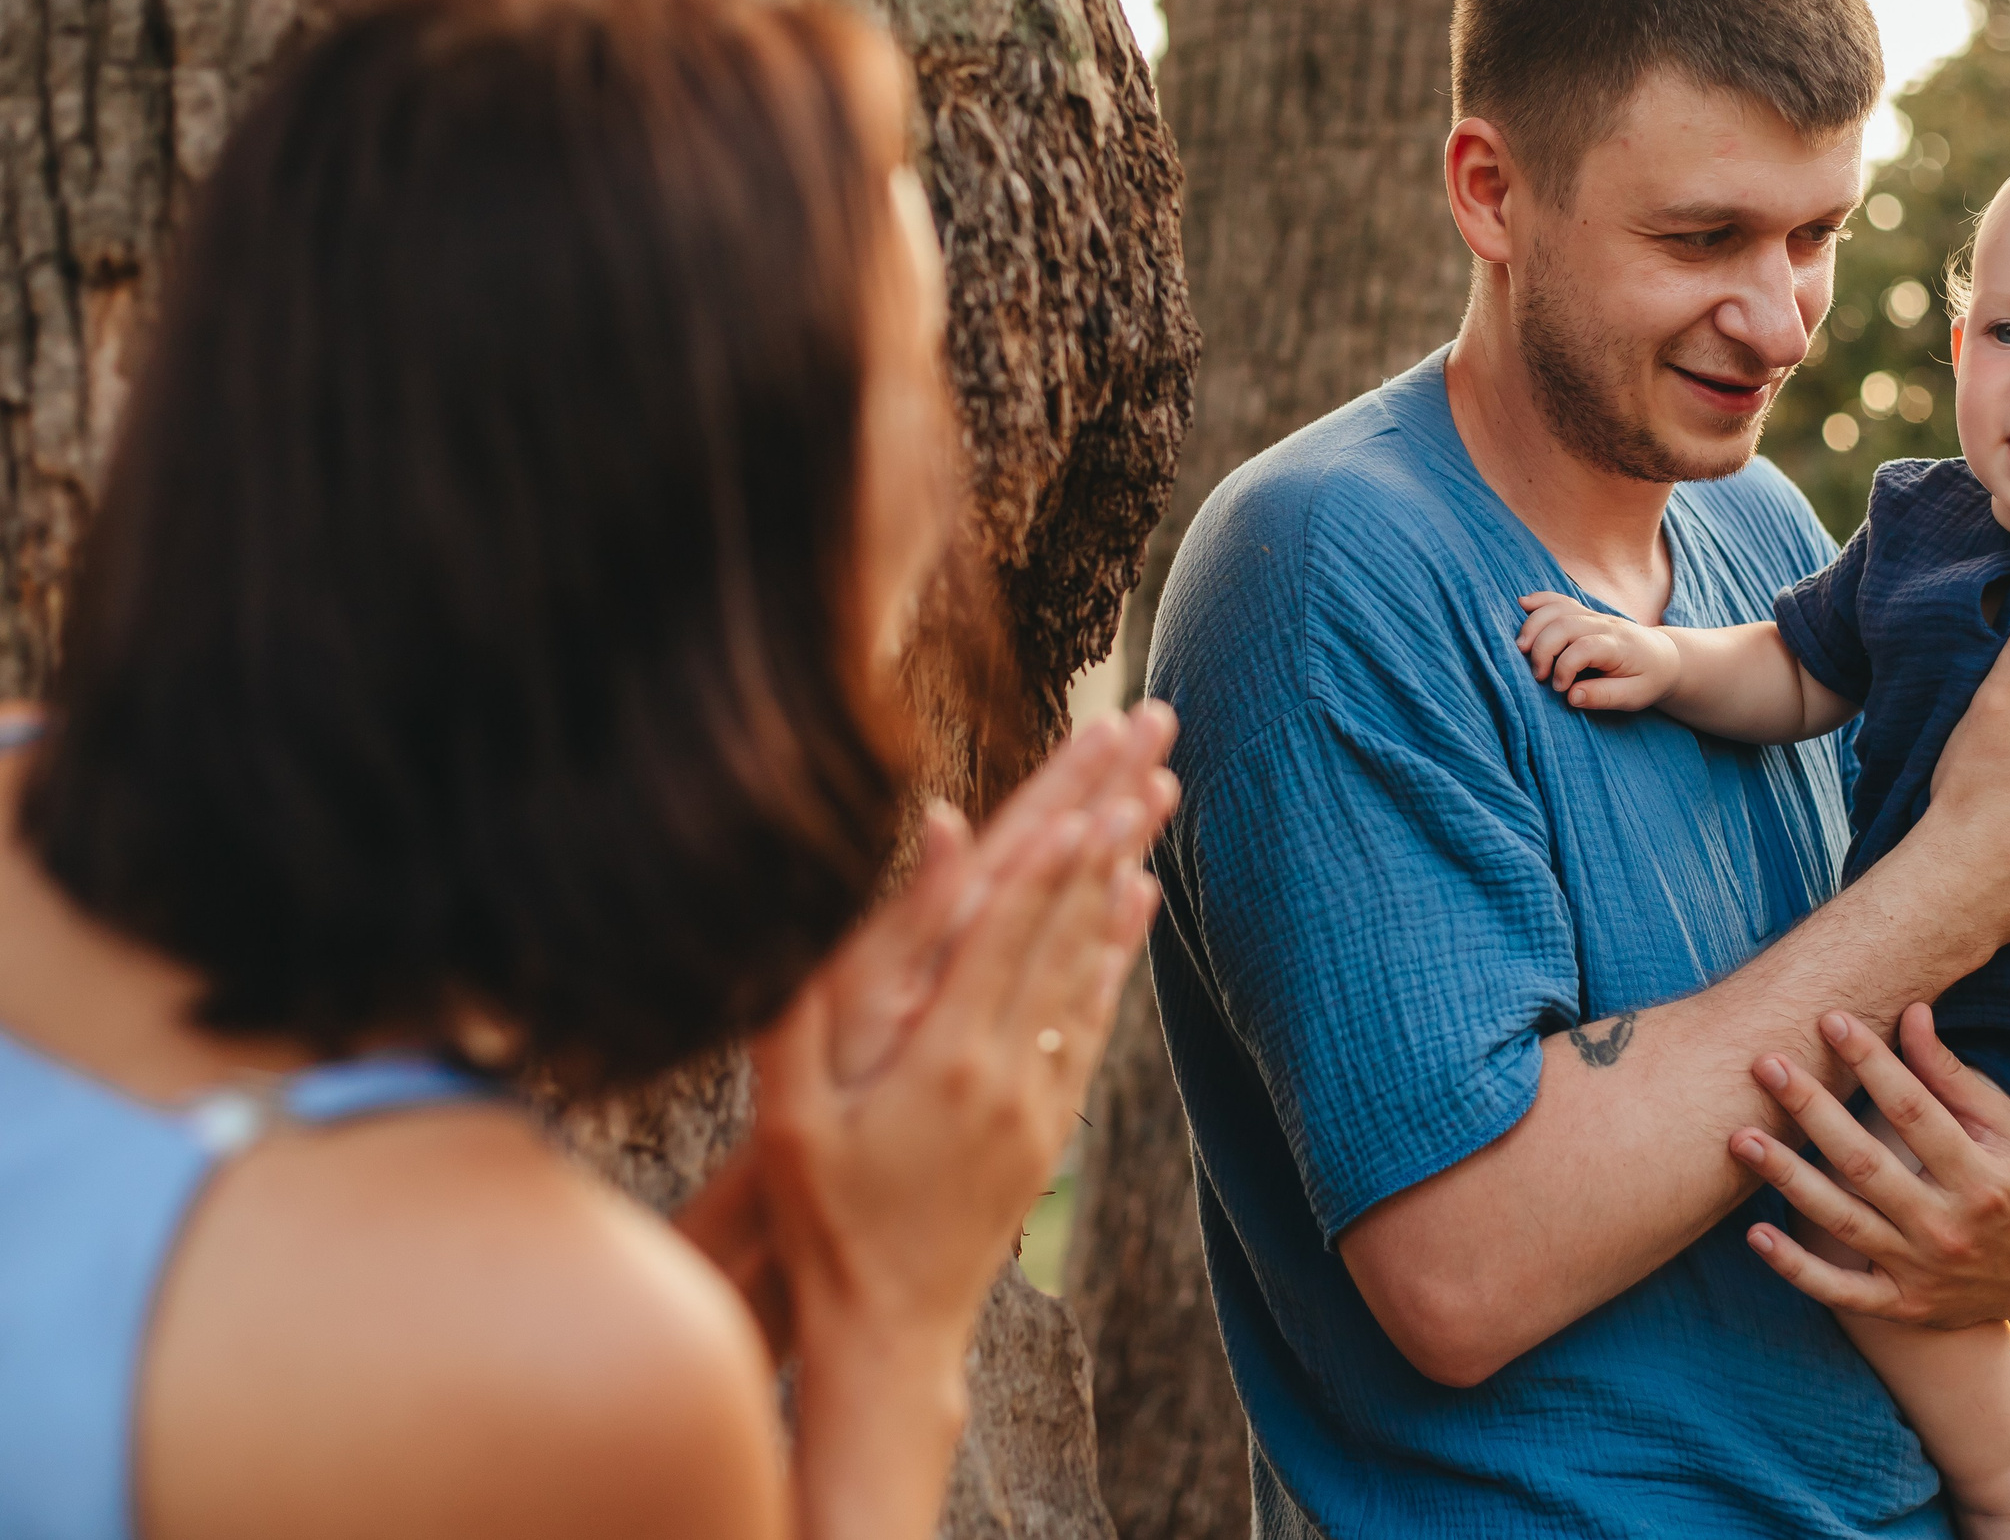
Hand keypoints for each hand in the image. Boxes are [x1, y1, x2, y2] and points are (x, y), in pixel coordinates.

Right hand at [680, 704, 1176, 1363]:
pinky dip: (1118, 951)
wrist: (888, 1327)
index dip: (1054, 843)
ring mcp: (1039, 1098)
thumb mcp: (790, 1103)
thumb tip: (870, 914)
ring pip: (1092, 960)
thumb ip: (826, 987)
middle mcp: (1007, 1069)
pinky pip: (1093, 1018)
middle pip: (1067, 920)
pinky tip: (1138, 899)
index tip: (1096, 767)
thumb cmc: (817, 1210)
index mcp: (941, 1057)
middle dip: (1107, 819)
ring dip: (1125, 867)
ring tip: (1160, 790)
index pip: (1010, 925)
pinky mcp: (1051, 1124)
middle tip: (1149, 740)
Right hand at [1515, 591, 1679, 710]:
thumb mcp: (1635, 696)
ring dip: (1533, 625)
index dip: (1564, 668)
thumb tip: (1571, 696)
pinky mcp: (1585, 614)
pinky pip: (1560, 600)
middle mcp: (1604, 625)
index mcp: (1618, 646)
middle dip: (1542, 649)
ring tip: (1521, 649)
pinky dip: (1540, 601)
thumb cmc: (1649, 679)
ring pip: (1557, 609)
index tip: (1560, 689)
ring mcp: (1594, 616)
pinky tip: (1522, 605)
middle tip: (1537, 675)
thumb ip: (1604, 696)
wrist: (1665, 657)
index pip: (1584, 648)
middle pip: (1564, 625)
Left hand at [1728, 1005, 2009, 1327]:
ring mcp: (1923, 1272)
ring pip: (1843, 1222)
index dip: (1871, 1063)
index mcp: (1983, 1178)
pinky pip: (1840, 1291)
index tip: (1829, 1019)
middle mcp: (1950, 1228)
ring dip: (1787, 1180)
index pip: (1914, 1111)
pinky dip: (1796, 1269)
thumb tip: (1911, 1013)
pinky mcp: (1904, 1306)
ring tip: (1740, 1139)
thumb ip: (1953, 1076)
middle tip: (1765, 1065)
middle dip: (1811, 1111)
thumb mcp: (2006, 1127)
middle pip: (1865, 1164)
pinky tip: (1755, 1234)